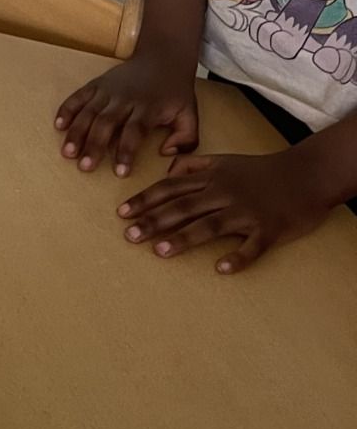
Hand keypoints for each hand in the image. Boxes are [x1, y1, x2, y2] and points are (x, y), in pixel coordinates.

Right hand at [55, 52, 199, 176]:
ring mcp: (108, 90)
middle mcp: (125, 99)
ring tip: (67, 152)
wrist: (162, 57)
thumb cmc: (175, 92)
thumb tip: (166, 153)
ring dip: (76, 132)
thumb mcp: (190, 114)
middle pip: (106, 123)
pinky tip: (58, 125)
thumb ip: (186, 139)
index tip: (120, 173)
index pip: (134, 132)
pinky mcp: (97, 84)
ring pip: (89, 111)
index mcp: (148, 108)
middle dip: (94, 145)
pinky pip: (79, 96)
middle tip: (84, 167)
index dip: (126, 152)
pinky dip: (67, 109)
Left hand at [117, 149, 333, 272]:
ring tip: (160, 251)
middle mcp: (225, 193)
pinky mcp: (269, 230)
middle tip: (129, 235)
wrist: (306, 174)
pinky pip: (252, 247)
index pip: (171, 188)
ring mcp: (247, 212)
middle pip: (184, 207)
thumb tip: (167, 171)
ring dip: (184, 238)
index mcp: (212, 177)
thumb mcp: (225, 159)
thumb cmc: (261, 170)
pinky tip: (221, 268)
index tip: (122, 213)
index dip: (145, 200)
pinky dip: (237, 257)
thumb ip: (194, 164)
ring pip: (210, 225)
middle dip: (154, 221)